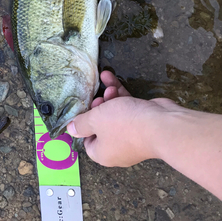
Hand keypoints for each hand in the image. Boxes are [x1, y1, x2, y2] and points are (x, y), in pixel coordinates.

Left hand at [67, 70, 181, 166]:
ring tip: (108, 87)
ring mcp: (132, 135)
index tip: (83, 111)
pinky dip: (120, 94)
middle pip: (101, 126)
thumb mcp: (96, 120)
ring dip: (109, 98)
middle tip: (98, 98)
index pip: (88, 143)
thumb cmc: (124, 125)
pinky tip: (111, 78)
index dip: (84, 126)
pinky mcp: (143, 122)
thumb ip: (82, 123)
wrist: (162, 125)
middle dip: (98, 107)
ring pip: (115, 114)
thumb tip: (70, 130)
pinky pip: (127, 107)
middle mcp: (117, 147)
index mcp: (104, 154)